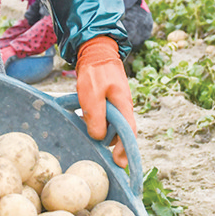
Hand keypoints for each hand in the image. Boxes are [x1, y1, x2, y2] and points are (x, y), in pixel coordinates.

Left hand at [75, 35, 136, 167]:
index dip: (126, 150)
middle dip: (113, 144)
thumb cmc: (94, 72)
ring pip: (113, 126)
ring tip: (89, 133)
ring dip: (103, 132)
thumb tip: (99, 137)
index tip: (120, 164)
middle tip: (101, 154)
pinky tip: (86, 122)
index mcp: (124, 105)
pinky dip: (98, 123)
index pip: (129, 133)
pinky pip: (106, 118)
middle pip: (121, 133)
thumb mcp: (91, 94)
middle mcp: (124, 107)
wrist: (95, 51)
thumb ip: (96, 116)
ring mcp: (117, 104)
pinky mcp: (109, 102)